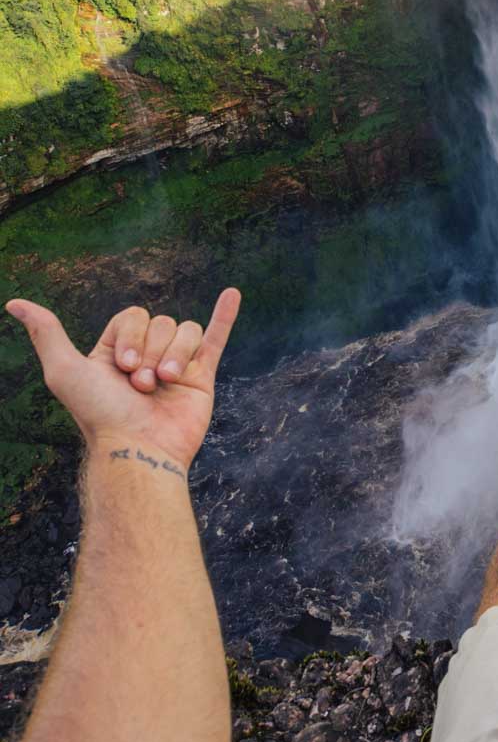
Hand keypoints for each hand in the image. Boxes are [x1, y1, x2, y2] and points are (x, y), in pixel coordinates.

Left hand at [5, 289, 240, 472]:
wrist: (141, 448)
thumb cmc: (101, 415)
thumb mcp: (65, 371)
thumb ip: (47, 334)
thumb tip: (14, 304)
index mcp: (116, 354)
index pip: (132, 317)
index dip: (130, 337)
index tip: (122, 368)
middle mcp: (147, 357)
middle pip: (161, 322)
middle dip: (152, 351)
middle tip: (142, 384)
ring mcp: (177, 366)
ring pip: (185, 331)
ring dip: (175, 356)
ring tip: (166, 384)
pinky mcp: (203, 377)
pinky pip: (215, 338)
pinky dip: (224, 316)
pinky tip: (232, 293)